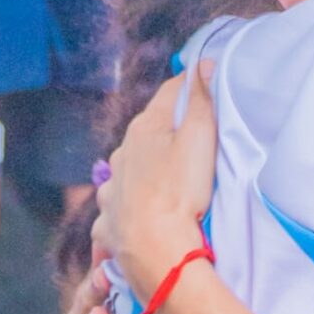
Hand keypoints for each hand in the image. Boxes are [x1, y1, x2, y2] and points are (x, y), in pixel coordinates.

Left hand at [92, 65, 216, 295]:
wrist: (155, 251)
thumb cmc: (180, 193)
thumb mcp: (200, 140)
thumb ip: (201, 101)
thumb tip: (203, 62)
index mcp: (143, 130)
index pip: (168, 94)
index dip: (190, 89)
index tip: (207, 88)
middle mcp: (119, 156)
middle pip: (146, 134)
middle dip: (165, 135)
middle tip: (193, 147)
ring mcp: (109, 192)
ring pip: (125, 173)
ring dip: (141, 174)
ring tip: (164, 188)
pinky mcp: (107, 225)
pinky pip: (115, 211)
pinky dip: (126, 211)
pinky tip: (139, 219)